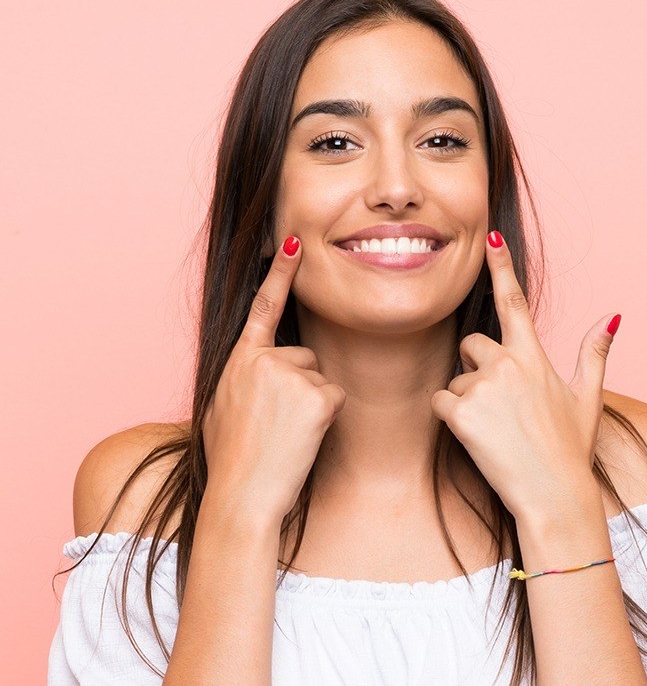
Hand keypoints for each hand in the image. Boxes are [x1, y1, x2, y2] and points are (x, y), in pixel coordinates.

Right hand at [202, 235, 346, 522]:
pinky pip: (334, 396)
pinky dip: (326, 418)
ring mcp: (290, 374)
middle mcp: (264, 359)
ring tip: (285, 434)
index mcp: (239, 359)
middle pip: (304, 356)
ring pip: (320, 378)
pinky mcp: (316, 395)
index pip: (263, 307)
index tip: (291, 240)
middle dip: (298, 386)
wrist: (240, 495)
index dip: (279, 272)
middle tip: (276, 424)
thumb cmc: (232, 458)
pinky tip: (303, 437)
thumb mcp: (224, 407)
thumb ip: (244, 377)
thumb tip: (260, 369)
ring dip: (311, 404)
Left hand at [430, 230, 620, 522]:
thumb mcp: (587, 398)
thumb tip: (613, 317)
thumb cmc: (570, 449)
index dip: (502, 268)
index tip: (490, 239)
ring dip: (467, 399)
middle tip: (497, 401)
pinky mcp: (462, 414)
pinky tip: (476, 438)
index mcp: (535, 357)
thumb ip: (594, 354)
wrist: (554, 495)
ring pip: (457, 379)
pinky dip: (451, 418)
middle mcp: (507, 364)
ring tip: (496, 430)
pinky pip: (441, 403)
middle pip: (472, 344)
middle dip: (477, 365)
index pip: (514, 302)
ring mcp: (484, 388)